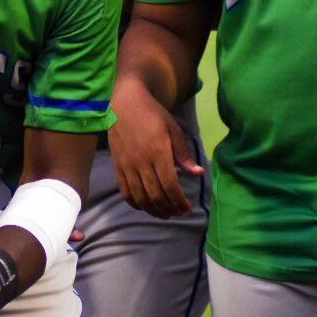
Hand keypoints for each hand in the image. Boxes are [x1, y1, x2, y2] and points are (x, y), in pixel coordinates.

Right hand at [108, 92, 203, 217]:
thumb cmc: (152, 114)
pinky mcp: (117, 166)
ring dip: (154, 210)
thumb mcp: (173, 129)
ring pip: (140, 197)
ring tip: (165, 213)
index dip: (179, 201)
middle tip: (179, 213)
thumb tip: (198, 173)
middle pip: (155, 195)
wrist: (125, 103)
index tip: (187, 207)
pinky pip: (125, 191)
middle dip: (170, 208)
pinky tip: (146, 206)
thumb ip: (184, 154)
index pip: (170, 185)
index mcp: (158, 152)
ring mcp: (126, 165)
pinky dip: (136, 203)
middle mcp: (141, 162)